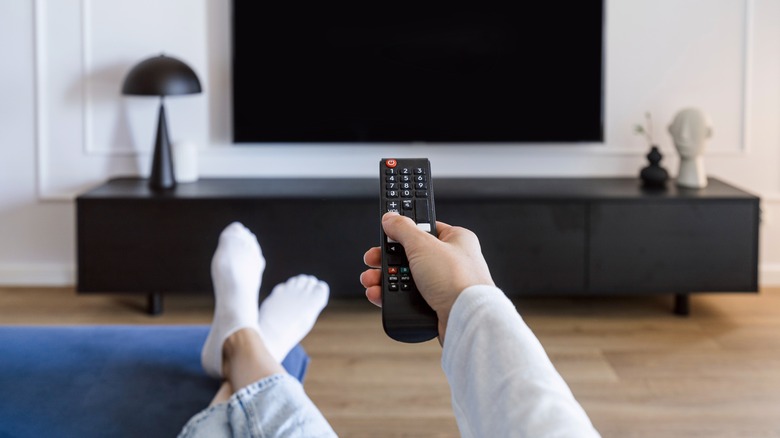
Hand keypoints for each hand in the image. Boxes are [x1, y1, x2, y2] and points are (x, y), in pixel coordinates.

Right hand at [360, 212, 494, 339]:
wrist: (466, 319)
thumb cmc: (458, 280)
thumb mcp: (423, 245)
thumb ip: (403, 229)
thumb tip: (390, 218)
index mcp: (456, 239)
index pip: (424, 228)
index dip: (402, 231)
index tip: (385, 232)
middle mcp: (452, 261)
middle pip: (410, 254)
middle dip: (387, 259)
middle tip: (373, 260)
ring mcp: (444, 284)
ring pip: (407, 278)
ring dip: (385, 278)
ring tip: (371, 280)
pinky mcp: (436, 304)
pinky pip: (409, 298)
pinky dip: (391, 296)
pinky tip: (379, 295)